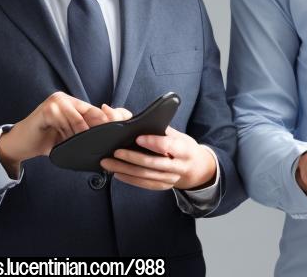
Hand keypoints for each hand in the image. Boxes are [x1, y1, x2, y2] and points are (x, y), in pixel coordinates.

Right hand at [0, 92, 130, 176]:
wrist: (19, 145)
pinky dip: (67, 133)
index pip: (100, 111)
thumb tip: (113, 141)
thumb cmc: (46, 142)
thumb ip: (87, 134)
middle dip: (100, 130)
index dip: (112, 120)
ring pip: (80, 120)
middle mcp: (67, 100)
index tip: (119, 133)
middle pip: (94, 113)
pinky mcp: (47, 109)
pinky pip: (65, 121)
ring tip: (78, 144)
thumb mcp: (71, 138)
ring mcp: (56, 102)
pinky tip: (64, 141)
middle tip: (104, 143)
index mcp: (75, 105)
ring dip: (80, 135)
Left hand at [100, 127, 216, 190]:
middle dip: (133, 157)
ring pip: (145, 175)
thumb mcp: (178, 135)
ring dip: (125, 169)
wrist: (197, 168)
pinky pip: (144, 184)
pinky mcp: (163, 186)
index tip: (138, 138)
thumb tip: (134, 119)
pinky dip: (129, 179)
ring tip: (109, 163)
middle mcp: (179, 166)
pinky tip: (117, 173)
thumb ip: (159, 129)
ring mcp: (171, 179)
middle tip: (116, 152)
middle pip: (154, 163)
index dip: (154, 142)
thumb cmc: (183, 147)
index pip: (169, 146)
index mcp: (185, 150)